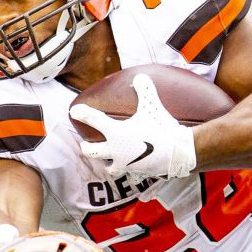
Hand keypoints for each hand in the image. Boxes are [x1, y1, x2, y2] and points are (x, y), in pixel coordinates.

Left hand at [70, 74, 196, 183]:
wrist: (178, 152)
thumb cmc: (162, 127)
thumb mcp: (152, 106)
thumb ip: (145, 89)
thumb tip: (140, 76)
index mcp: (115, 133)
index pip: (94, 120)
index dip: (83, 114)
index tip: (74, 111)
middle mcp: (116, 150)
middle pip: (92, 151)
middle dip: (87, 147)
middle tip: (84, 145)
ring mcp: (126, 164)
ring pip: (109, 168)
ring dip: (107, 164)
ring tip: (108, 162)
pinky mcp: (137, 174)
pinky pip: (130, 176)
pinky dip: (130, 173)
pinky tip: (133, 172)